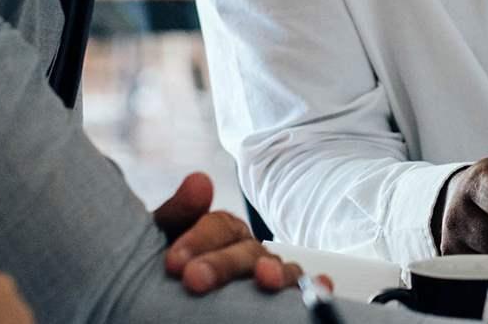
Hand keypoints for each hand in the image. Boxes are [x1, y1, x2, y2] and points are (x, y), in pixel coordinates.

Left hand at [152, 172, 301, 293]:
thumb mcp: (166, 241)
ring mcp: (268, 275)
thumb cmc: (175, 270)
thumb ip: (179, 213)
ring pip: (279, 268)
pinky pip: (305, 289)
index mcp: (221, 233)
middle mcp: (248, 251)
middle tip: (195, 280)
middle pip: (246, 249)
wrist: (171, 308)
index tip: (174, 263)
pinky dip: (316, 285)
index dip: (198, 240)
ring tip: (267, 279)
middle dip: (222, 263)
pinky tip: (321, 285)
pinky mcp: (283, 299)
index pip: (219, 226)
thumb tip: (199, 179)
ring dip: (276, 271)